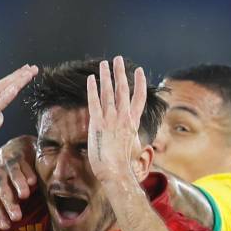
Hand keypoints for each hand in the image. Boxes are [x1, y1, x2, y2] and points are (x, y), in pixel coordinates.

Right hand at [0, 64, 37, 169]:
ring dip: (16, 81)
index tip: (27, 71)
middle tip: (33, 67)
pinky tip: (15, 89)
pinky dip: (6, 96)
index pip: (2, 88)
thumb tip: (0, 118)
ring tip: (29, 73)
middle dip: (19, 75)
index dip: (14, 78)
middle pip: (3, 85)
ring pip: (2, 91)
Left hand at [0, 135, 37, 230]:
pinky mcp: (21, 153)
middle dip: (9, 203)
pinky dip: (29, 171)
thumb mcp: (1, 194)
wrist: (17, 148)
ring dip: (18, 184)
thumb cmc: (9, 176)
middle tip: (17, 217)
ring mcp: (9, 162)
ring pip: (12, 174)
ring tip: (25, 196)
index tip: (7, 227)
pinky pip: (24, 163)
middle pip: (2, 189)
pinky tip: (34, 180)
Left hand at [85, 56, 146, 182]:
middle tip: (118, 59)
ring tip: (105, 63)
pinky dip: (93, 89)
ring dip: (106, 76)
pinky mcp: (97, 123)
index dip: (139, 83)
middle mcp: (123, 118)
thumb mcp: (129, 143)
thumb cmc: (121, 162)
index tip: (139, 71)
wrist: (115, 171)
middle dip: (121, 73)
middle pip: (123, 89)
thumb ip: (128, 131)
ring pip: (109, 92)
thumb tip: (129, 129)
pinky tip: (91, 78)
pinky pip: (94, 102)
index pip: (139, 97)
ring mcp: (110, 119)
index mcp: (133, 122)